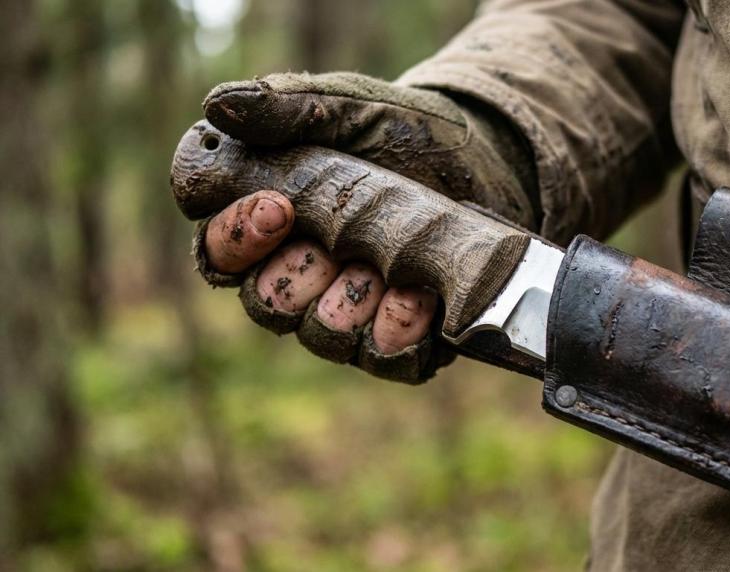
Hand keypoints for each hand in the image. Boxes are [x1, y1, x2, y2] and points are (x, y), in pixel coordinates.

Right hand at [184, 72, 536, 382]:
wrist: (483, 158)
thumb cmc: (401, 132)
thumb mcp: (345, 108)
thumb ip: (285, 108)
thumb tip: (217, 108)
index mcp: (269, 225)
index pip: (219, 253)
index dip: (237, 238)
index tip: (278, 208)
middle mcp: (301, 276)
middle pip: (266, 303)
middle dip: (301, 274)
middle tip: (339, 240)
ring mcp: (350, 311)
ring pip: (320, 334)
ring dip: (351, 302)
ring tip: (389, 267)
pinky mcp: (400, 336)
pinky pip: (384, 356)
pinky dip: (398, 330)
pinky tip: (420, 297)